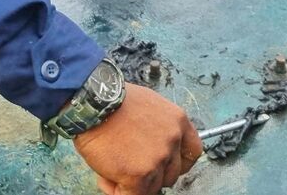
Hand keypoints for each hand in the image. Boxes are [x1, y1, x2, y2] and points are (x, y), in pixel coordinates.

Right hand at [73, 83, 202, 193]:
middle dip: (152, 174)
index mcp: (178, 121)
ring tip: (112, 166)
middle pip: (172, 174)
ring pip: (152, 187)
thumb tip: (152, 150)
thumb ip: (159, 127)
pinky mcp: (140, 175)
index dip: (177, 163)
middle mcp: (173, 140)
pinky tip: (107, 176)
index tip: (164, 165)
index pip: (192, 153)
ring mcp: (158, 158)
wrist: (94, 103)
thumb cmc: (114, 102)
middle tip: (129, 164)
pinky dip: (118, 191)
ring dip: (133, 183)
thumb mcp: (149, 105)